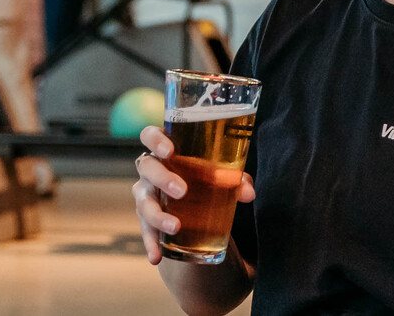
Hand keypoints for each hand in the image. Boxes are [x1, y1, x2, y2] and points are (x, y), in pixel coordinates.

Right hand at [132, 125, 255, 264]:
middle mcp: (150, 170)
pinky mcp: (146, 218)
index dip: (155, 140)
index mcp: (166, 151)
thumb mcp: (222, 175)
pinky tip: (156, 257)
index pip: (149, 136)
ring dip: (158, 215)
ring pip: (144, 202)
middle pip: (146, 168)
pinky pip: (145, 231)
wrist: (196, 201)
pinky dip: (150, 244)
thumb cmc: (206, 177)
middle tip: (182, 191)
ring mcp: (146, 194)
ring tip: (175, 227)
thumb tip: (249, 194)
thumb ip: (237, 179)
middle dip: (162, 178)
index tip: (170, 150)